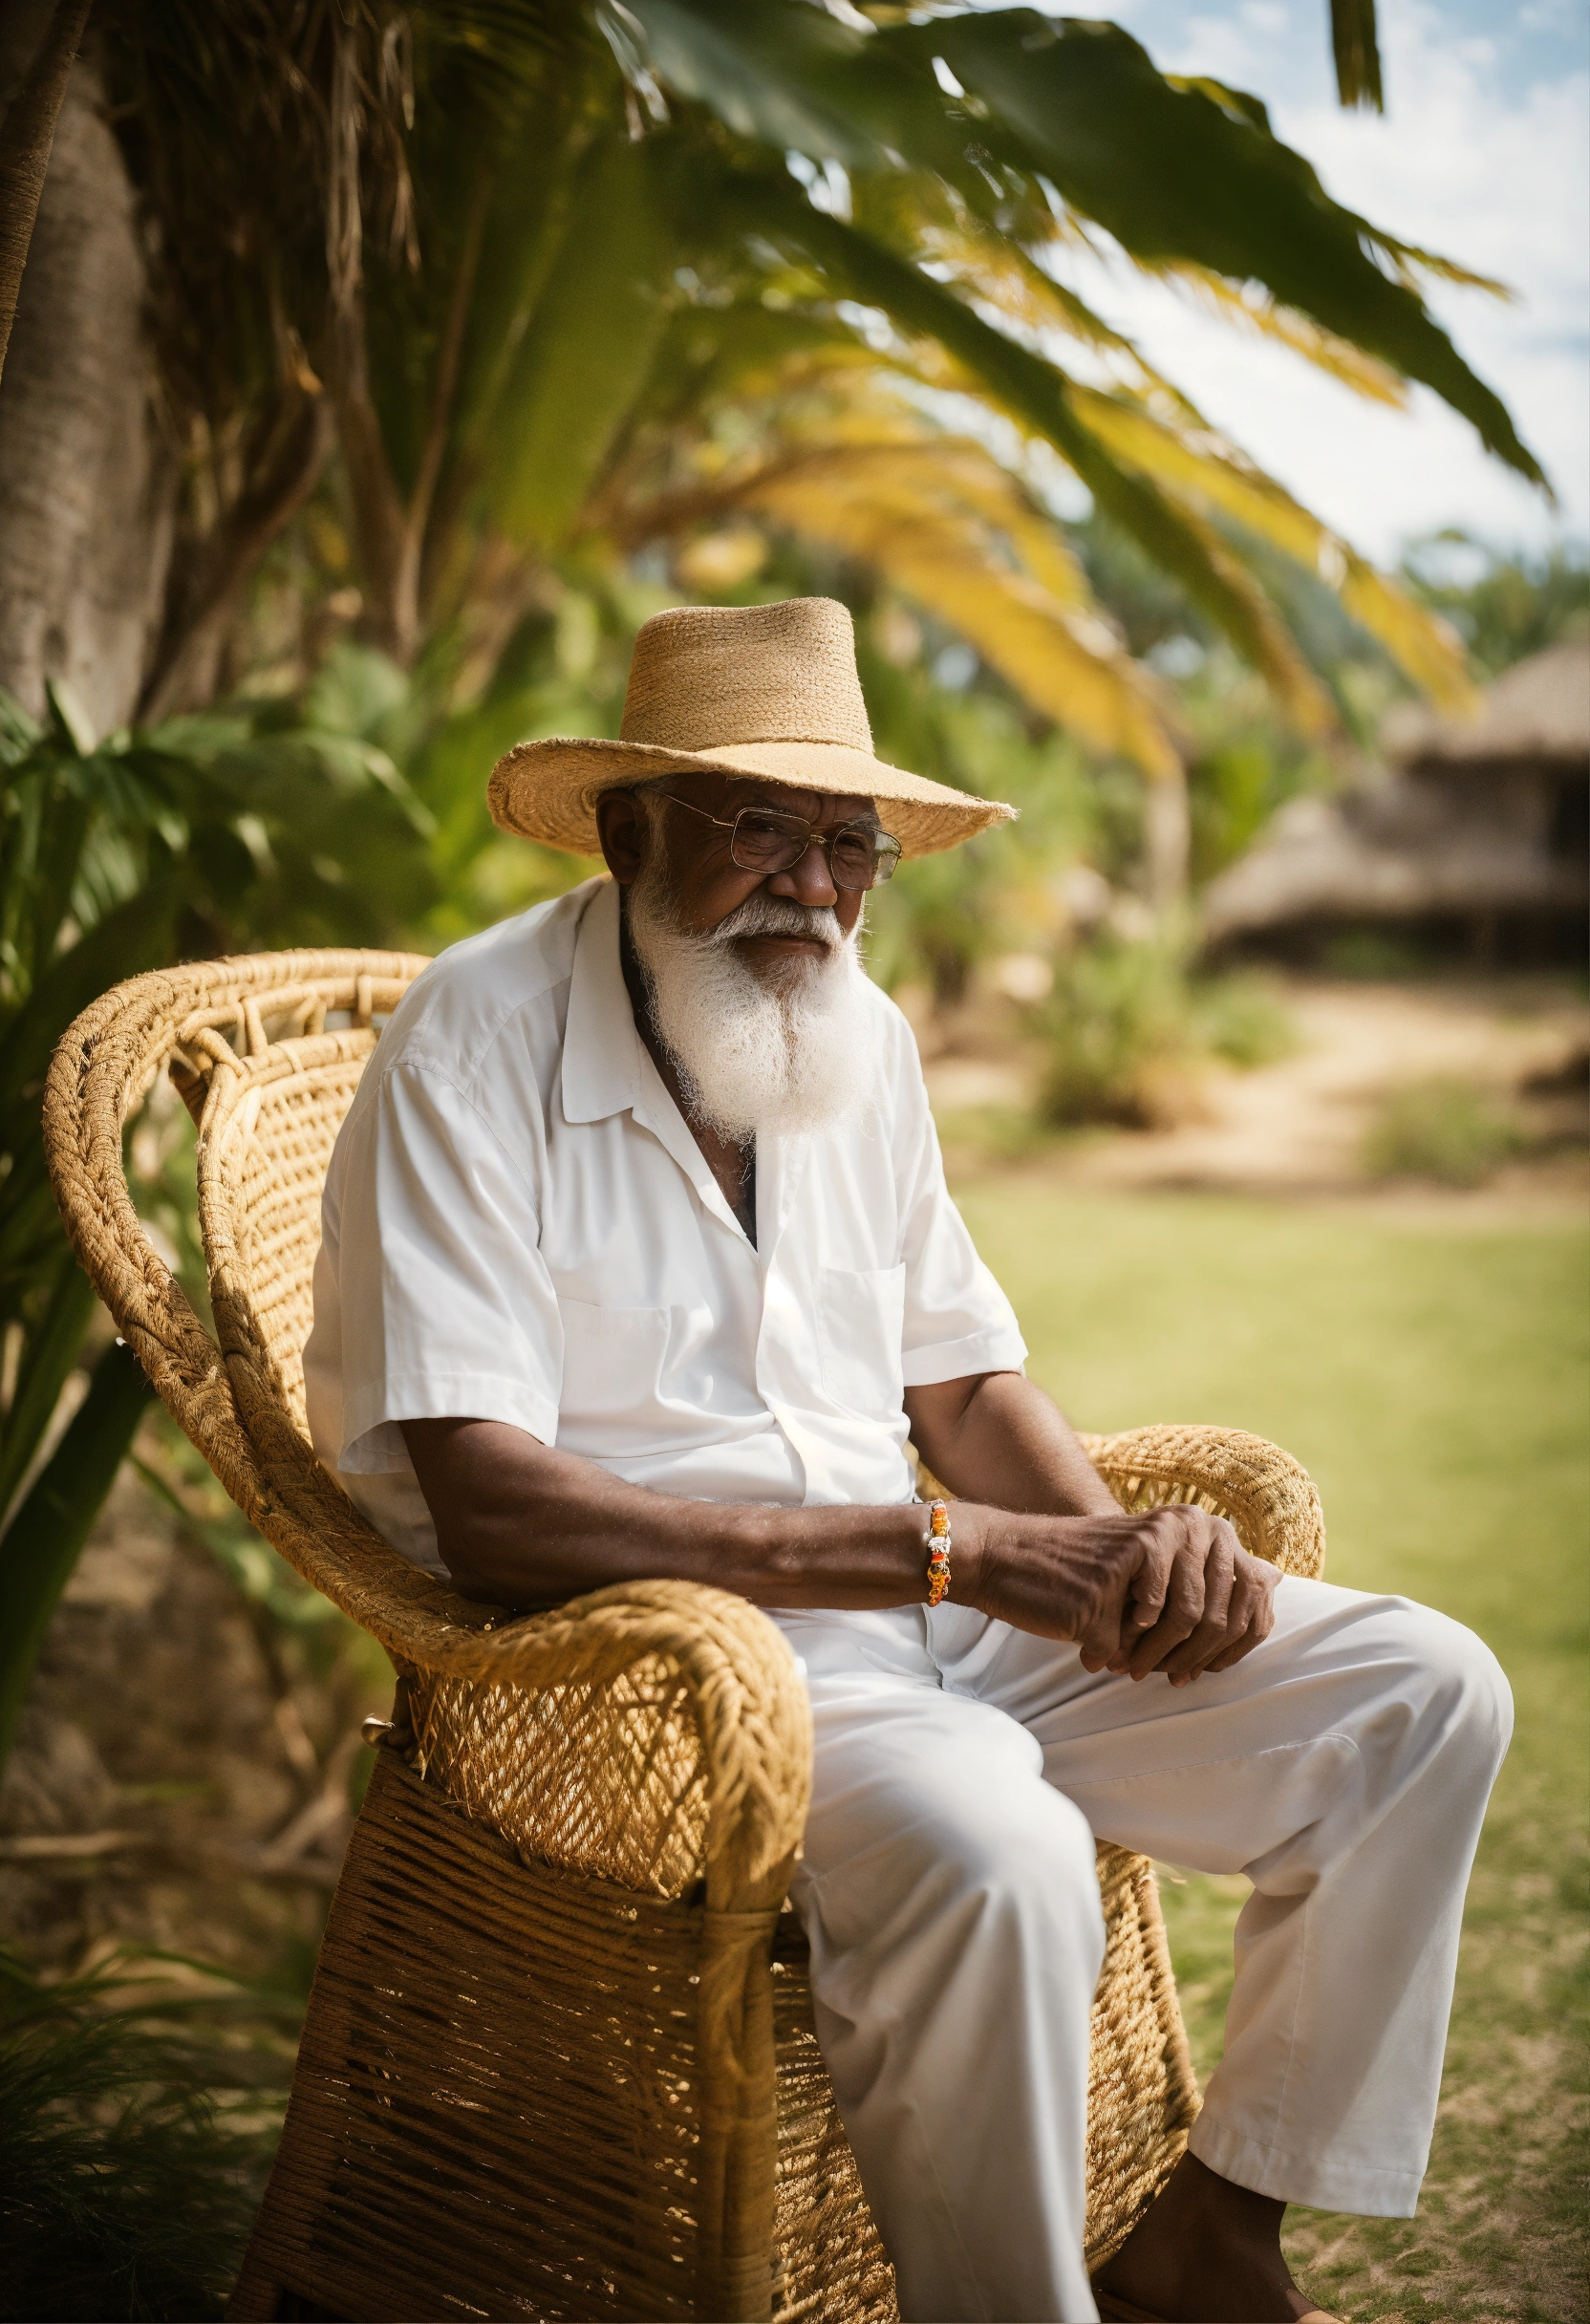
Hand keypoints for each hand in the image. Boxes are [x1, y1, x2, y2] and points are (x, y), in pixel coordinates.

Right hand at [963, 1502, 1278, 1683]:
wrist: (1003, 1557)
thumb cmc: (1080, 1572)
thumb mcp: (1146, 1561)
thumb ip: (1205, 1570)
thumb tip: (1277, 1580)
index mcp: (1190, 1523)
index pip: (1249, 1596)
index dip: (1234, 1645)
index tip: (1205, 1668)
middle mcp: (1174, 1530)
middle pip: (1215, 1618)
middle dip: (1193, 1658)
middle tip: (1168, 1677)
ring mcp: (1138, 1556)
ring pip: (1179, 1630)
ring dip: (1153, 1659)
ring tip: (1127, 1663)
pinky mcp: (1102, 1587)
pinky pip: (1126, 1645)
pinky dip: (1109, 1655)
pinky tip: (1092, 1649)